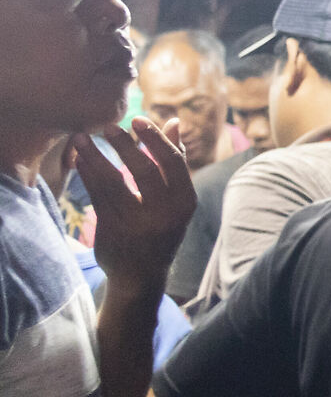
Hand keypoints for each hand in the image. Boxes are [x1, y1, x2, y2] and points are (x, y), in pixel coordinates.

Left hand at [75, 119, 194, 292]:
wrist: (142, 275)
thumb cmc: (162, 228)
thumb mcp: (176, 199)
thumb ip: (173, 161)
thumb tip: (173, 121)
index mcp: (185, 202)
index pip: (172, 162)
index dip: (155, 138)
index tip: (137, 120)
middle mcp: (164, 213)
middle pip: (144, 170)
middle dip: (125, 144)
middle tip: (108, 127)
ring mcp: (137, 223)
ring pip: (114, 181)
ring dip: (95, 156)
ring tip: (81, 138)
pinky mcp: (112, 230)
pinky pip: (97, 195)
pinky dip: (87, 175)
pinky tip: (80, 160)